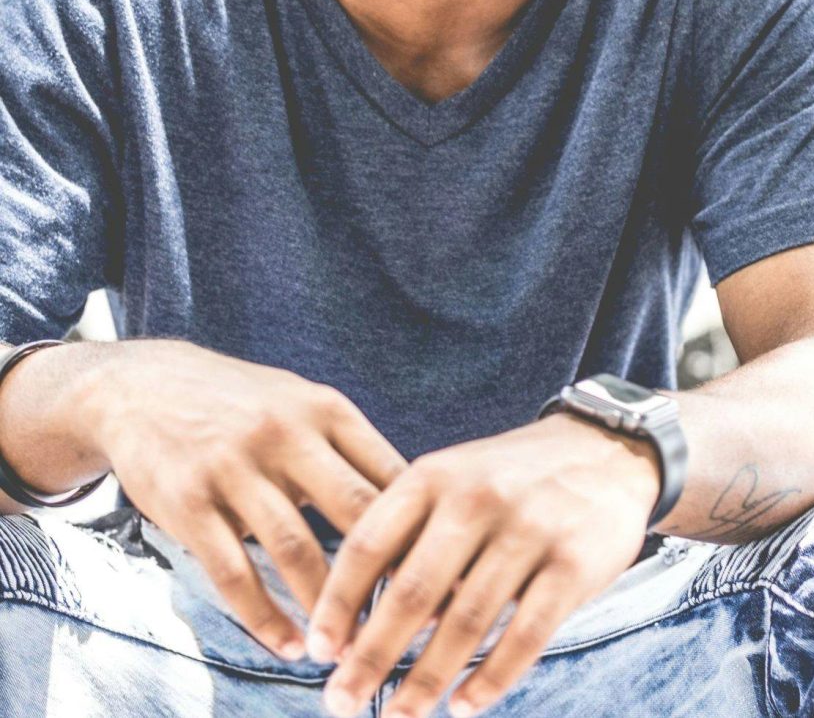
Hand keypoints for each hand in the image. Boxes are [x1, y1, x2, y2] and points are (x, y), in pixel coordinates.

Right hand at [89, 339, 407, 660]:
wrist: (146, 385)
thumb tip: (413, 509)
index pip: (390, 474)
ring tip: (347, 651)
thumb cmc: (242, 403)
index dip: (423, 530)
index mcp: (325, 408)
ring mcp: (234, 466)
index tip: (445, 578)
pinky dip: (264, 618)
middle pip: (355, 513)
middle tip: (409, 628)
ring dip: (327, 609)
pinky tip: (288, 645)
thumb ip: (347, 449)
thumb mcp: (301, 402)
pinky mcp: (188, 502)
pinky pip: (233, 572)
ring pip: (295, 550)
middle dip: (386, 576)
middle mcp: (285, 432)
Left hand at [309, 411, 659, 717]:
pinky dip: (491, 678)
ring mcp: (529, 529)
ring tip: (397, 716)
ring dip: (426, 680)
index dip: (338, 600)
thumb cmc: (510, 478)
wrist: (603, 450)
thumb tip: (360, 621)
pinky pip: (525, 634)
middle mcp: (476, 497)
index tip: (318, 649)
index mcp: (434, 474)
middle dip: (371, 655)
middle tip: (340, 700)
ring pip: (465, 622)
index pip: (370, 542)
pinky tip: (463, 707)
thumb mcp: (453, 479)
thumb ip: (410, 535)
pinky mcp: (574, 563)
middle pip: (411, 592)